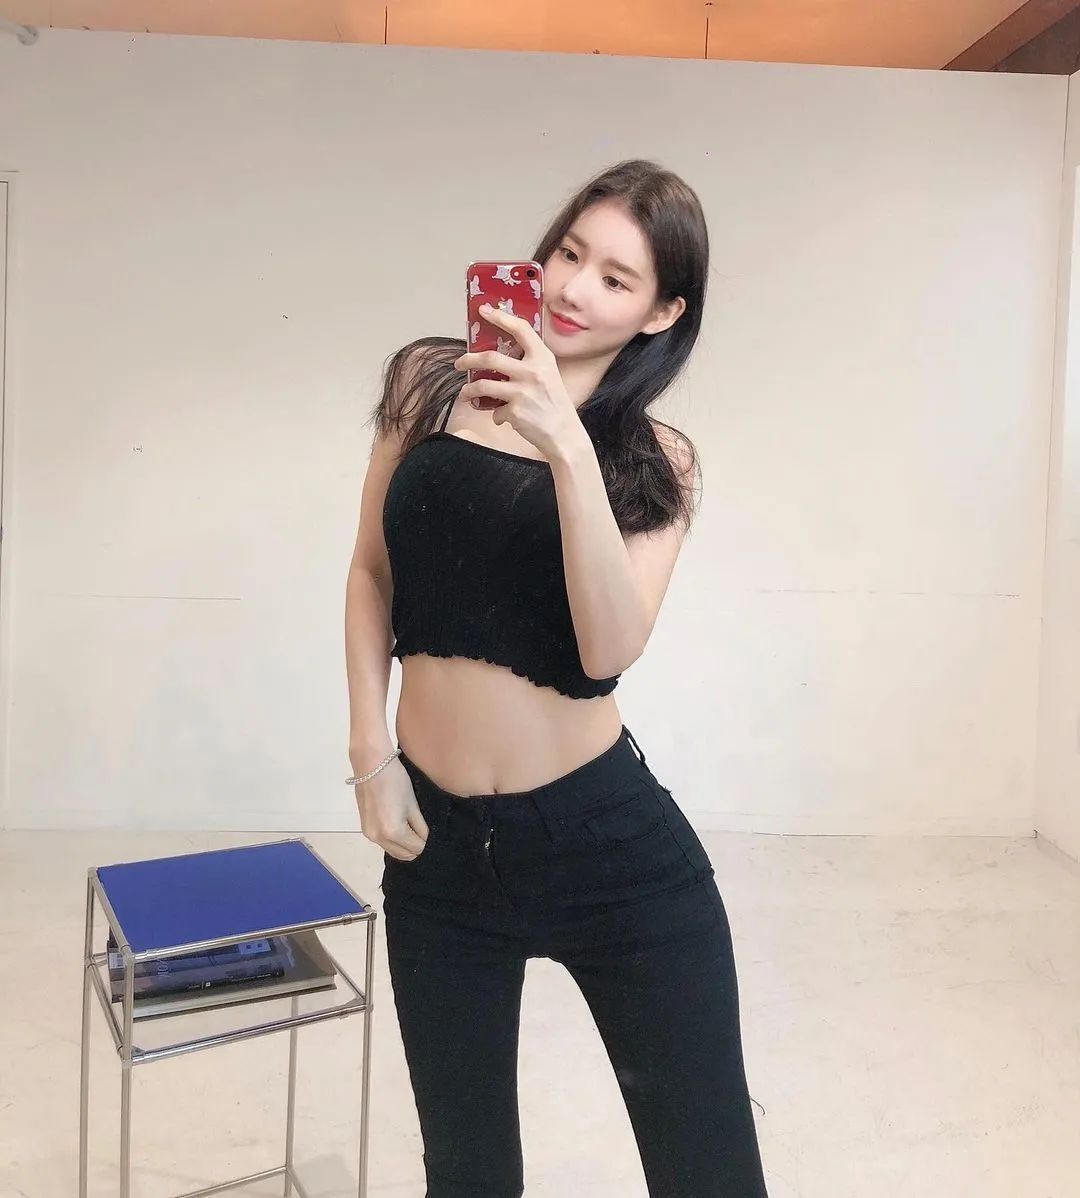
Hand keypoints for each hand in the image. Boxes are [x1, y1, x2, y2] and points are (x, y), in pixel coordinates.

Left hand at [453, 303, 581, 461]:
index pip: (520, 329)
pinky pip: (495, 411)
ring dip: (469, 390)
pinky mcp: (515, 412)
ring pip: (483, 385)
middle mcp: (532, 372)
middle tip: (459, 363)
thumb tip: (500, 356)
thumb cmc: (555, 403)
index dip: (500, 317)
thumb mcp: (549, 375)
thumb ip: (530, 362)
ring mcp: (522, 392)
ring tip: (465, 393)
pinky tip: (502, 417)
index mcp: (543, 358)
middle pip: (490, 357)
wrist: (565, 434)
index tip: (484, 310)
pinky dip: (496, 415)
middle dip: (468, 360)